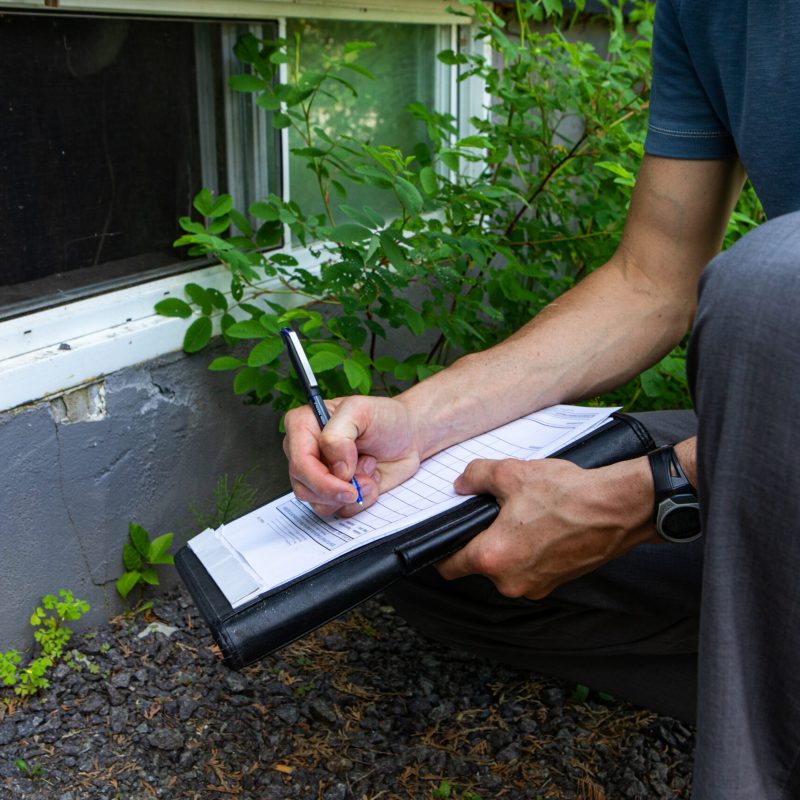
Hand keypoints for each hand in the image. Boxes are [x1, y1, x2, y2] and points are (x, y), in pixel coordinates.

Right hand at [283, 395, 421, 516]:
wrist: (407, 435)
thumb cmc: (383, 417)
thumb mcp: (360, 410)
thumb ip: (339, 435)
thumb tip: (336, 467)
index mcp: (303, 426)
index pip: (299, 462)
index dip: (321, 477)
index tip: (348, 477)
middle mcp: (306, 453)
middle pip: (305, 488)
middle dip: (338, 489)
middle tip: (364, 476)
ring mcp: (320, 475)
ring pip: (320, 504)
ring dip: (353, 493)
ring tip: (369, 470)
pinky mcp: (336, 493)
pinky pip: (340, 511)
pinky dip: (361, 500)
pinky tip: (370, 480)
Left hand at [436, 455, 657, 598]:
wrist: (618, 510)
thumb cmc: (568, 495)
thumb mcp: (511, 473)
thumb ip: (476, 477)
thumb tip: (461, 485)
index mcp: (493, 558)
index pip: (449, 566)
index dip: (442, 549)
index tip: (445, 536)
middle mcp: (511, 581)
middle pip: (479, 564)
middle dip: (481, 539)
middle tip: (492, 512)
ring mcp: (535, 586)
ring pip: (505, 566)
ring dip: (507, 545)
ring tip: (523, 515)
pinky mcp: (555, 583)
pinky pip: (528, 568)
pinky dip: (528, 550)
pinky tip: (541, 526)